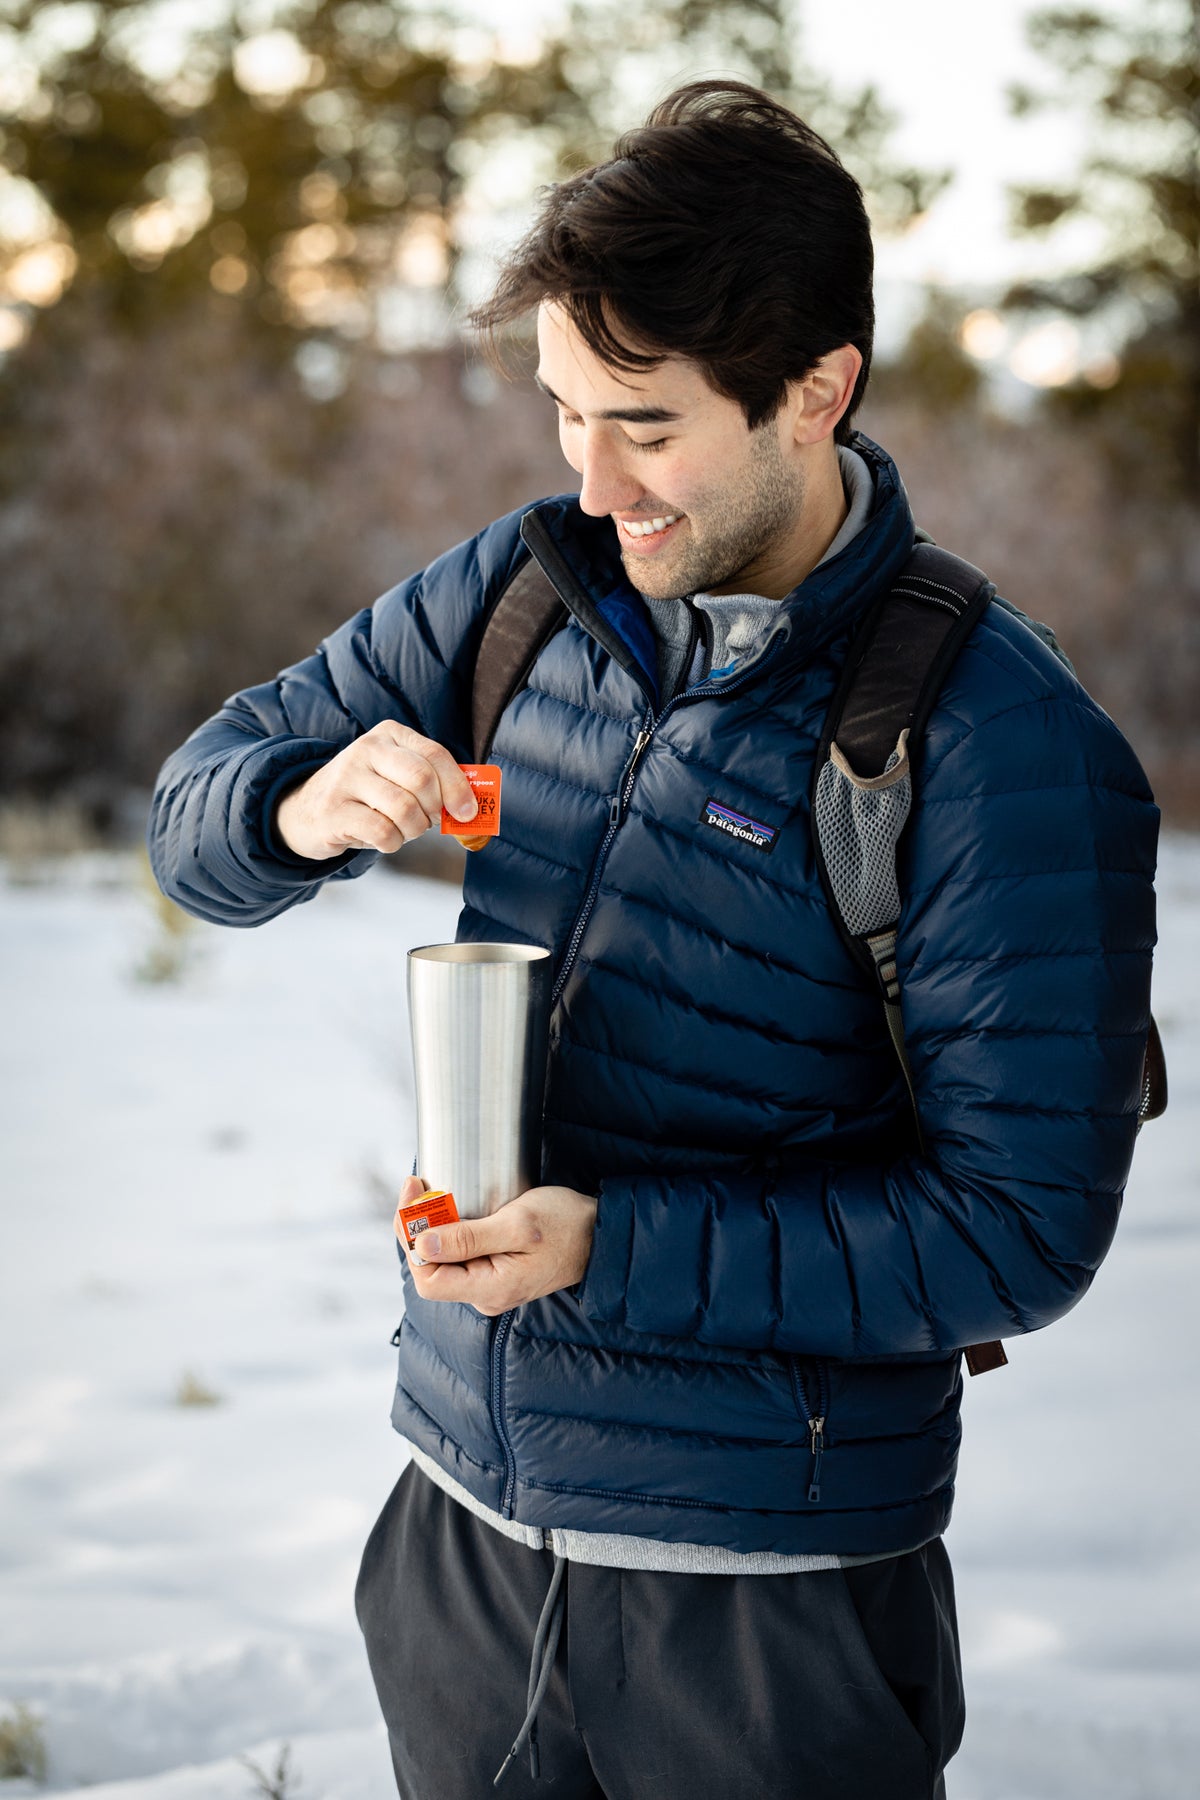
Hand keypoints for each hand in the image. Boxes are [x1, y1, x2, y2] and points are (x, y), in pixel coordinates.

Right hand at [275, 721, 476, 859]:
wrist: (305, 809)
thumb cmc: (365, 796)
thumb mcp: (396, 776)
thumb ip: (433, 783)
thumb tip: (470, 809)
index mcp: (390, 734)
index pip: (435, 754)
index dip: (457, 787)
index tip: (466, 812)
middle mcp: (367, 748)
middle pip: (422, 780)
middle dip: (434, 810)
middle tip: (427, 821)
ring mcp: (347, 777)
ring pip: (405, 809)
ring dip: (413, 830)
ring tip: (402, 829)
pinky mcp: (333, 810)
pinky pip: (383, 832)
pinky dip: (392, 843)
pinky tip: (381, 838)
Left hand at [395, 1176, 596, 1314]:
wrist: (599, 1233)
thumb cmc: (565, 1225)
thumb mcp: (517, 1224)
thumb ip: (468, 1238)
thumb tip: (421, 1246)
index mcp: (490, 1290)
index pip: (428, 1280)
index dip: (411, 1240)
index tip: (412, 1196)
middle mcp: (485, 1295)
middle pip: (431, 1268)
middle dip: (417, 1226)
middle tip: (417, 1184)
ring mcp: (489, 1284)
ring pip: (442, 1260)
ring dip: (431, 1225)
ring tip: (430, 1190)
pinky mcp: (494, 1271)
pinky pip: (459, 1254)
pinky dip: (448, 1229)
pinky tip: (449, 1206)